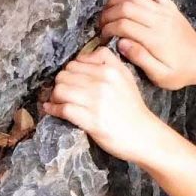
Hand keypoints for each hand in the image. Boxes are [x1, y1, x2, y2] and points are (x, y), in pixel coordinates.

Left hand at [41, 47, 162, 162]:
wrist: (143, 135)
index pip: (76, 62)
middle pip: (65, 74)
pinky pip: (63, 109)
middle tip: (62, 93)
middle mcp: (103, 81)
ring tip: (57, 101)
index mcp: (111, 69)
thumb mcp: (126, 77)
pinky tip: (51, 110)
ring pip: (60, 89)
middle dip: (60, 83)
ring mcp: (96, 100)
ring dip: (55, 96)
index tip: (71, 80)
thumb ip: (107, 63)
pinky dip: (53, 109)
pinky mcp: (90, 119)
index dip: (70, 71)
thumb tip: (81, 59)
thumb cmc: (132, 108)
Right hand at [98, 0, 195, 89]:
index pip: (124, 25)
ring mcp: (164, 10)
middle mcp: (159, 20)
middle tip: (102, 25)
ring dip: (117, 0)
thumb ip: (140, 59)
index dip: (108, 29)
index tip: (102, 37)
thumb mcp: (160, 75)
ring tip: (109, 12)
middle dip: (108, 14)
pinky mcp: (168, 5)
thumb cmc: (180, 71)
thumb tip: (121, 44)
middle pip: (126, 6)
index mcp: (155, 39)